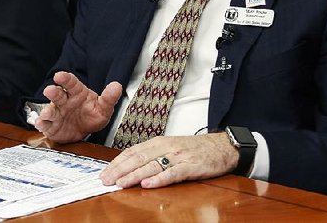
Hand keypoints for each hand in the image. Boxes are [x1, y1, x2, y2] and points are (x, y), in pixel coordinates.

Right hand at [34, 71, 121, 142]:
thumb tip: (117, 86)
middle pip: (58, 94)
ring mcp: (57, 113)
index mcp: (77, 93)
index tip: (59, 76)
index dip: (65, 79)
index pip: (70, 83)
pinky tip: (41, 123)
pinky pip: (46, 124)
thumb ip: (109, 98)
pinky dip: (42, 124)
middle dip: (53, 92)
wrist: (85, 131)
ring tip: (47, 113)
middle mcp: (64, 101)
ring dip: (47, 111)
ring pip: (50, 110)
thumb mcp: (104, 108)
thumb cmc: (92, 115)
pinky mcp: (51, 126)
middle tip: (50, 90)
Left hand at [100, 133, 237, 188]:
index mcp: (158, 142)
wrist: (222, 146)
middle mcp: (166, 147)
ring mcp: (178, 156)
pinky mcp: (191, 166)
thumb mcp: (170, 148)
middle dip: (120, 170)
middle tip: (106, 180)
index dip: (117, 162)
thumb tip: (131, 168)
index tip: (104, 173)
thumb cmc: (195, 149)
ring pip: (152, 165)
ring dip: (134, 175)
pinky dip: (159, 179)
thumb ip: (153, 156)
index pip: (132, 152)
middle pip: (138, 158)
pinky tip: (148, 184)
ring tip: (121, 183)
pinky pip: (172, 173)